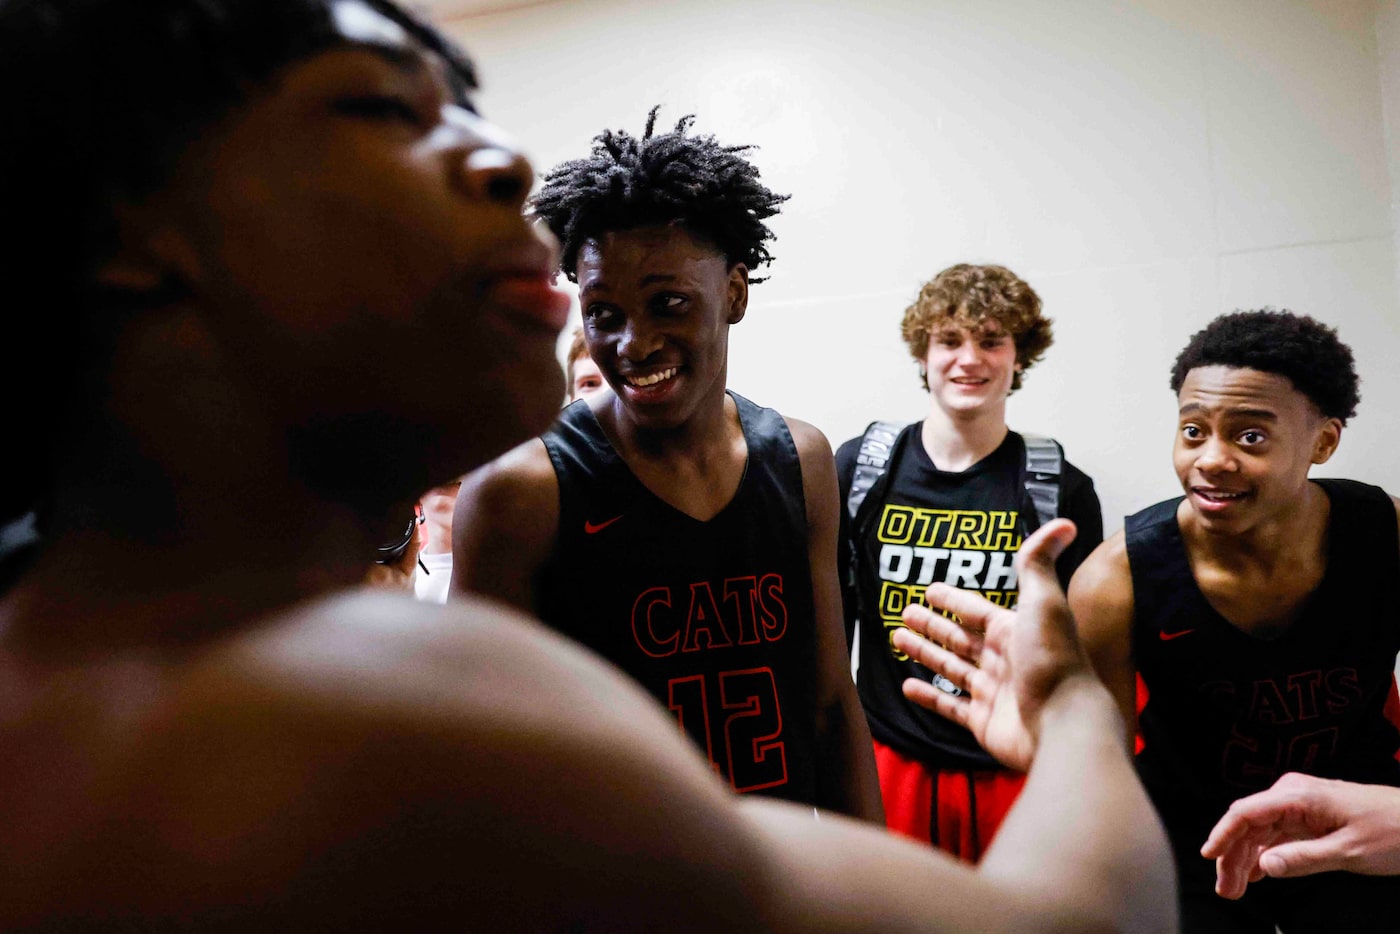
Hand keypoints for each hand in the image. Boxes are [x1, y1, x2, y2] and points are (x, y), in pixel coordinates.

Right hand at [892, 519, 1085, 771]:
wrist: (1064, 724)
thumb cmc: (1053, 659)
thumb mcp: (1043, 602)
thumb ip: (1038, 563)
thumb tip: (1064, 522)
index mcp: (1014, 631)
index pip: (977, 611)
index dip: (954, 600)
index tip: (930, 590)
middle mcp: (1004, 660)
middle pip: (961, 638)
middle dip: (933, 625)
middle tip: (905, 612)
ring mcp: (993, 693)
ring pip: (952, 668)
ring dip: (926, 653)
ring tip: (898, 638)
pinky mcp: (984, 723)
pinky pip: (950, 706)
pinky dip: (928, 697)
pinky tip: (907, 685)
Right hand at [1202, 773, 1399, 897]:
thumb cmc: (1394, 831)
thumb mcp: (1350, 851)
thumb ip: (1304, 858)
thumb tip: (1265, 866)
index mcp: (1298, 796)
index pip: (1246, 813)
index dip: (1223, 835)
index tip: (1208, 857)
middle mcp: (1293, 795)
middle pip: (1248, 824)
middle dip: (1233, 857)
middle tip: (1227, 890)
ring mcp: (1300, 805)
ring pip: (1259, 832)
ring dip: (1246, 859)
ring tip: (1236, 888)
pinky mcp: (1308, 816)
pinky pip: (1276, 834)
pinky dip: (1264, 854)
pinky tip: (1257, 873)